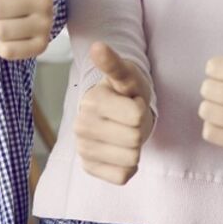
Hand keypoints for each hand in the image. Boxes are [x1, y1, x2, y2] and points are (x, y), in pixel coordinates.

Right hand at [76, 41, 152, 183]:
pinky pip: (123, 176)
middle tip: (129, 119)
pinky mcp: (89, 167)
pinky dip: (129, 166)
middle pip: (135, 139)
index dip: (141, 109)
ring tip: (124, 132)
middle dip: (139, 128)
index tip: (131, 102)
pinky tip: (120, 150)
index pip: (137, 116)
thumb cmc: (125, 93)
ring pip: (131, 159)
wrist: (115, 112)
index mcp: (92, 101)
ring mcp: (83, 149)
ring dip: (135, 147)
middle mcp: (81, 126)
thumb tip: (97, 47)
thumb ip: (113, 64)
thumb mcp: (125, 75)